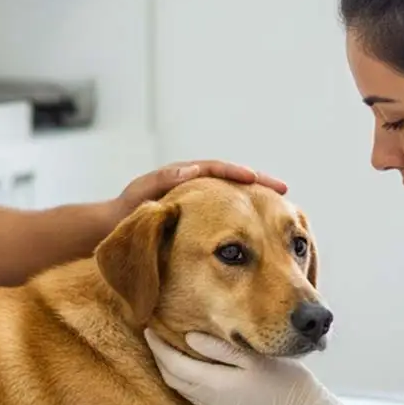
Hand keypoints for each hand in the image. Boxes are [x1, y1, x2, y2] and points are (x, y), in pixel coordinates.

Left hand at [114, 161, 287, 219]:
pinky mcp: (208, 222)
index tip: (254, 177)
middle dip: (260, 185)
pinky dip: (252, 221)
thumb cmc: (126, 215)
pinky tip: (267, 232)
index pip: (216, 169)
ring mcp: (205, 205)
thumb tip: (191, 171)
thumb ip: (164, 182)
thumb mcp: (142, 197)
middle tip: (283, 190)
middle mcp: (199, 188)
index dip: (236, 173)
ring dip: (260, 203)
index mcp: (185, 177)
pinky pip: (235, 218)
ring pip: (239, 200)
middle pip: (235, 182)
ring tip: (284, 209)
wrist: (119, 235)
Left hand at [144, 330, 366, 404]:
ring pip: (182, 387)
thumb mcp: (252, 358)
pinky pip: (195, 393)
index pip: (173, 364)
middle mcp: (209, 399)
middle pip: (172, 377)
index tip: (149, 326)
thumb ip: (219, 348)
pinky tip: (193, 364)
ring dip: (171, 368)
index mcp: (213, 384)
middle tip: (154, 335)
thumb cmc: (283, 381)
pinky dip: (186, 377)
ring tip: (168, 347)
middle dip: (159, 357)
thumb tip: (190, 337)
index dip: (158, 346)